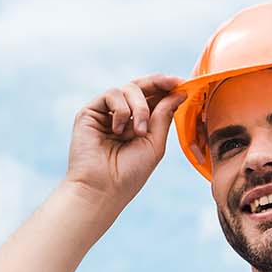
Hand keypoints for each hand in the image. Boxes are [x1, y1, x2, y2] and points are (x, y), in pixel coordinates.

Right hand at [63, 75, 185, 208]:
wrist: (103, 189)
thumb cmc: (129, 174)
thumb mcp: (155, 143)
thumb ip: (164, 116)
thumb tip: (179, 92)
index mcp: (137, 124)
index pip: (153, 98)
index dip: (167, 88)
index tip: (182, 84)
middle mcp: (121, 116)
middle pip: (141, 87)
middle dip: (158, 82)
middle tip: (173, 83)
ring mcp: (105, 114)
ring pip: (129, 88)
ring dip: (140, 107)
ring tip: (138, 132)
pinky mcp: (89, 112)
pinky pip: (112, 94)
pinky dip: (121, 109)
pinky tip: (118, 130)